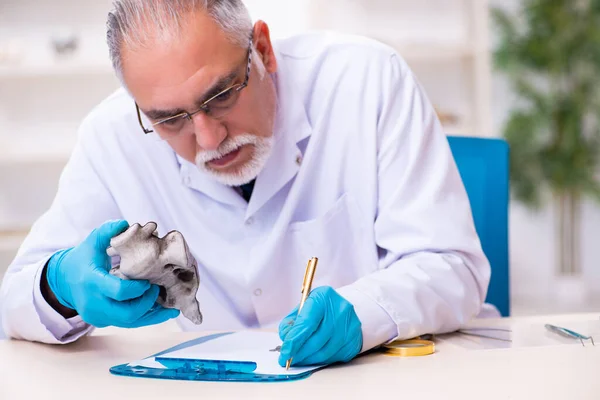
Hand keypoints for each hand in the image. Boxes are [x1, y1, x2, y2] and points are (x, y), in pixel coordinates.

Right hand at [45, 219, 179, 327]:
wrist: (64, 281)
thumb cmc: (83, 259)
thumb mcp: (92, 241)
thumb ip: (107, 231)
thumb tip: (125, 224)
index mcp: (91, 282)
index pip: (117, 291)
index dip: (137, 289)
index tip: (149, 282)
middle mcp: (93, 303)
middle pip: (126, 313)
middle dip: (147, 303)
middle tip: (157, 290)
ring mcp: (98, 316)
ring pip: (129, 322)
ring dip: (152, 316)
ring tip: (172, 309)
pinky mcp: (103, 322)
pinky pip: (128, 324)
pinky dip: (146, 319)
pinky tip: (163, 314)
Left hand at [278, 286, 362, 366]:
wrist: (343, 308)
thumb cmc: (318, 308)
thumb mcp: (302, 308)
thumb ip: (291, 323)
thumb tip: (286, 342)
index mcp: (323, 297)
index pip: (306, 323)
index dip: (294, 341)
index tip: (284, 354)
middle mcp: (340, 310)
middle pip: (316, 341)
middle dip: (299, 353)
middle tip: (288, 360)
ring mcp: (350, 326)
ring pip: (324, 352)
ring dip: (308, 359)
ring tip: (298, 359)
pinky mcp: (354, 340)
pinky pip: (333, 357)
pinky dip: (319, 360)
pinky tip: (312, 358)